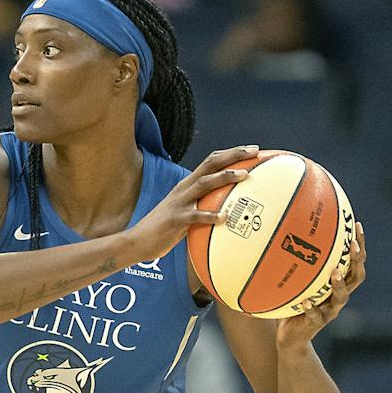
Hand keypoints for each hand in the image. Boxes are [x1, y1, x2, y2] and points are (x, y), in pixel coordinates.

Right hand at [128, 146, 256, 260]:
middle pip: (210, 164)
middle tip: (255, 152)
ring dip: (225, 177)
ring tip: (245, 176)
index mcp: (187, 185)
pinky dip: (210, 216)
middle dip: (233, 155)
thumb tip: (223, 213)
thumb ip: (200, 208)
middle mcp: (184, 189)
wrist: (136, 241)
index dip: (231, 153)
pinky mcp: (176, 220)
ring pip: (204, 184)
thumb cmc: (163, 230)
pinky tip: (224, 218)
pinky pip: (196, 216)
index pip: (210, 161)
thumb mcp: (183, 213)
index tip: (252, 151)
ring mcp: (179, 203)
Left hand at [276, 221, 365, 347]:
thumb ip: (298, 265)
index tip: (356, 225)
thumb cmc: (295, 305)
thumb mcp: (298, 282)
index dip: (358, 245)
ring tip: (334, 272)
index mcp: (338, 284)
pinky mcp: (316, 323)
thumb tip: (285, 236)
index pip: (355, 262)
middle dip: (356, 260)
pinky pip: (315, 315)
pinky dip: (311, 308)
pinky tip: (305, 302)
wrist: (291, 336)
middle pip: (357, 277)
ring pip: (341, 297)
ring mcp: (329, 311)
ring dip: (339, 284)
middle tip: (353, 245)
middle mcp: (338, 296)